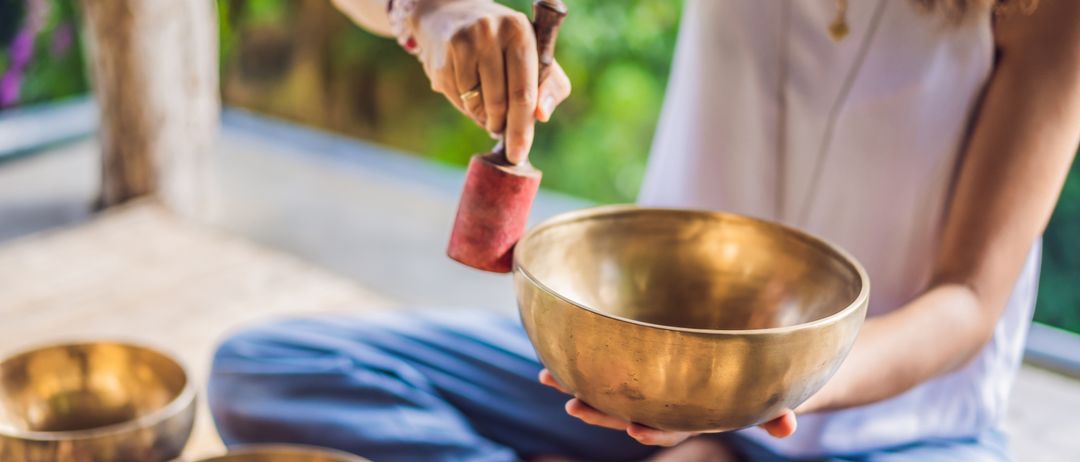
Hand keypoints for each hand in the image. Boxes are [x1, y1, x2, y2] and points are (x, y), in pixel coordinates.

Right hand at [411, 0, 570, 163]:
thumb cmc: (502, 42)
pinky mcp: (441, 57)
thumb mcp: (532, 53)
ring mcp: (463, 43)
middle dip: (501, 125)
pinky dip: (465, 106)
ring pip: (476, 105)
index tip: (519, 155)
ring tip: (486, 105)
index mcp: (519, 31)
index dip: (522, 129)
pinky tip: (468, 90)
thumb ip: (549, 84)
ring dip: (482, 117)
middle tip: (500, 129)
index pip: (524, 91)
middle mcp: (490, 32)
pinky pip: (457, 99)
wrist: (450, 15)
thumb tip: (542, 115)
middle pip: (498, 103)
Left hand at [539, 369, 797, 446]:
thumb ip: (777, 410)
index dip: (654, 431)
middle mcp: (668, 402)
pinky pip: (609, 356)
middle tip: (571, 407)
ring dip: (578, 384)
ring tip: (544, 378)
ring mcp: (654, 381)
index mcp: (696, 414)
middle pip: (629, 410)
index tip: (634, 430)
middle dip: (600, 411)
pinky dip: (582, 352)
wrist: (758, 367)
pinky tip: (554, 346)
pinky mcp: (644, 355)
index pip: (671, 428)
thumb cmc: (767, 384)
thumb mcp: (775, 398)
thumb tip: (789, 425)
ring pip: (611, 387)